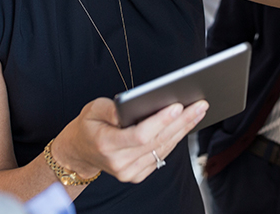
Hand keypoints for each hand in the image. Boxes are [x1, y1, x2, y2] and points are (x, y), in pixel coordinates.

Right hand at [52, 97, 208, 183]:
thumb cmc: (88, 126)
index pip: (140, 135)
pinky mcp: (137, 174)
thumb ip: (111, 108)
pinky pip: (161, 155)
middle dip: (181, 121)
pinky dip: (174, 139)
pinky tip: (186, 124)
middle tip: (199, 104)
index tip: (177, 105)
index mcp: (106, 144)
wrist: (80, 152)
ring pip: (163, 149)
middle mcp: (119, 163)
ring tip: (198, 111)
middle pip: (157, 141)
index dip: (160, 121)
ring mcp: (129, 172)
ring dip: (183, 129)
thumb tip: (134, 104)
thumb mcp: (92, 109)